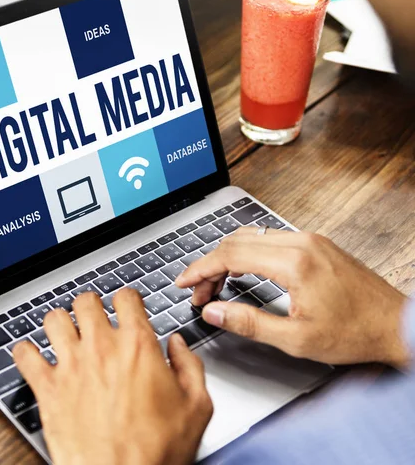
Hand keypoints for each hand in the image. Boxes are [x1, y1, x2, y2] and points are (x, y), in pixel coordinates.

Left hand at [13, 289, 212, 464]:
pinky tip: (33, 355)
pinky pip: (24, 355)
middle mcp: (101, 348)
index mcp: (137, 346)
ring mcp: (71, 366)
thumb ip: (189, 366)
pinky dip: (25, 351)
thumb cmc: (157, 452)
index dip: (127, 298)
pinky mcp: (47, 389)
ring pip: (54, 319)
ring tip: (65, 332)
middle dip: (91, 305)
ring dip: (60, 322)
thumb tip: (177, 346)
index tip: (126, 305)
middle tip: (94, 316)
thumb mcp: (197, 407)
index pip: (126, 297)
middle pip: (86, 301)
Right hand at [176, 228, 409, 368]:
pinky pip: (268, 239)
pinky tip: (241, 270)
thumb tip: (214, 311)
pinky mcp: (314, 243)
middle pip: (237, 242)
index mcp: (294, 263)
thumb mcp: (296, 339)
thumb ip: (248, 323)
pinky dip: (246, 253)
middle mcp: (300, 242)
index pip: (231, 255)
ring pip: (251, 237)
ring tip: (214, 284)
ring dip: (227, 258)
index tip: (183, 282)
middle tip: (197, 291)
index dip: (200, 269)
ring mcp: (308, 239)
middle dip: (209, 265)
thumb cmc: (355, 333)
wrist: (396, 324)